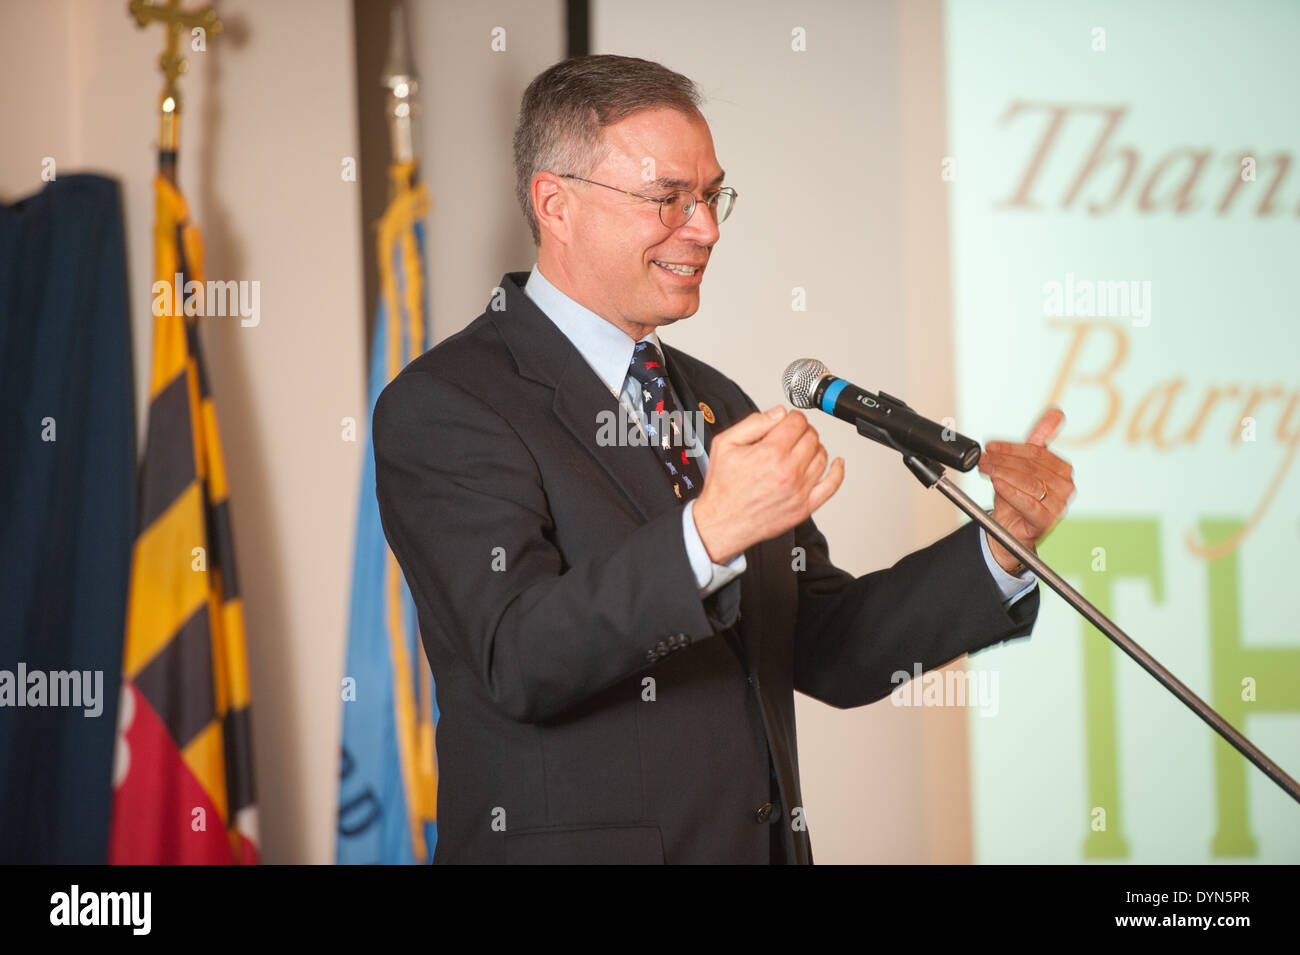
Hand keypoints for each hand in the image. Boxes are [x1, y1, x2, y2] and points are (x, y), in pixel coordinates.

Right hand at [693, 406, 844, 561]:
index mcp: (769, 454)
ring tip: (801, 449)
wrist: (722, 522)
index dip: (792, 417)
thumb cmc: (723, 487)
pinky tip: (837, 463)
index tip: (787, 421)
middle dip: (802, 430)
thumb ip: (753, 423)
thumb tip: (778, 413)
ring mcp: (799, 491)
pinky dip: (838, 471)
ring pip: (822, 456)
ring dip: (815, 447)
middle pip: (811, 437)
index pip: (797, 422)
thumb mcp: (725, 444)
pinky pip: (831, 486)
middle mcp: (787, 472)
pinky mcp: (804, 507)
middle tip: (792, 434)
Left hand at [976, 408, 1074, 573]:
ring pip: (1029, 483)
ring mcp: (1059, 505)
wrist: (1009, 527)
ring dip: (1003, 474)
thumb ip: (1039, 440)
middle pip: (1031, 467)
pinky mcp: (1047, 520)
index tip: (990, 446)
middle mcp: (1065, 486)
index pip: (1036, 453)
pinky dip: (1011, 493)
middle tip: (983, 458)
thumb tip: (1056, 412)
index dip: (1011, 448)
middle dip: (1003, 461)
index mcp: (1062, 469)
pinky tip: (998, 485)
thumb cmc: (1017, 494)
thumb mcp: (1025, 465)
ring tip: (985, 469)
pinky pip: (1029, 504)